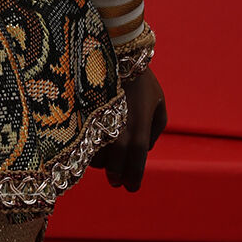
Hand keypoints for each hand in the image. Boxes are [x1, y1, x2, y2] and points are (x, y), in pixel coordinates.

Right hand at [94, 68, 167, 192]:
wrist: (115, 53)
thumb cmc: (141, 79)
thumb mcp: (158, 102)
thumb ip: (156, 129)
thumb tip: (146, 149)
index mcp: (139, 128)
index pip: (136, 162)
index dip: (134, 178)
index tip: (131, 188)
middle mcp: (118, 131)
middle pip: (113, 167)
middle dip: (116, 176)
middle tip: (117, 181)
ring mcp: (98, 125)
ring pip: (95, 157)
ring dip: (101, 164)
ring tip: (106, 161)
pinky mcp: (83, 119)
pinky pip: (83, 143)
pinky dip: (89, 150)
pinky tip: (94, 147)